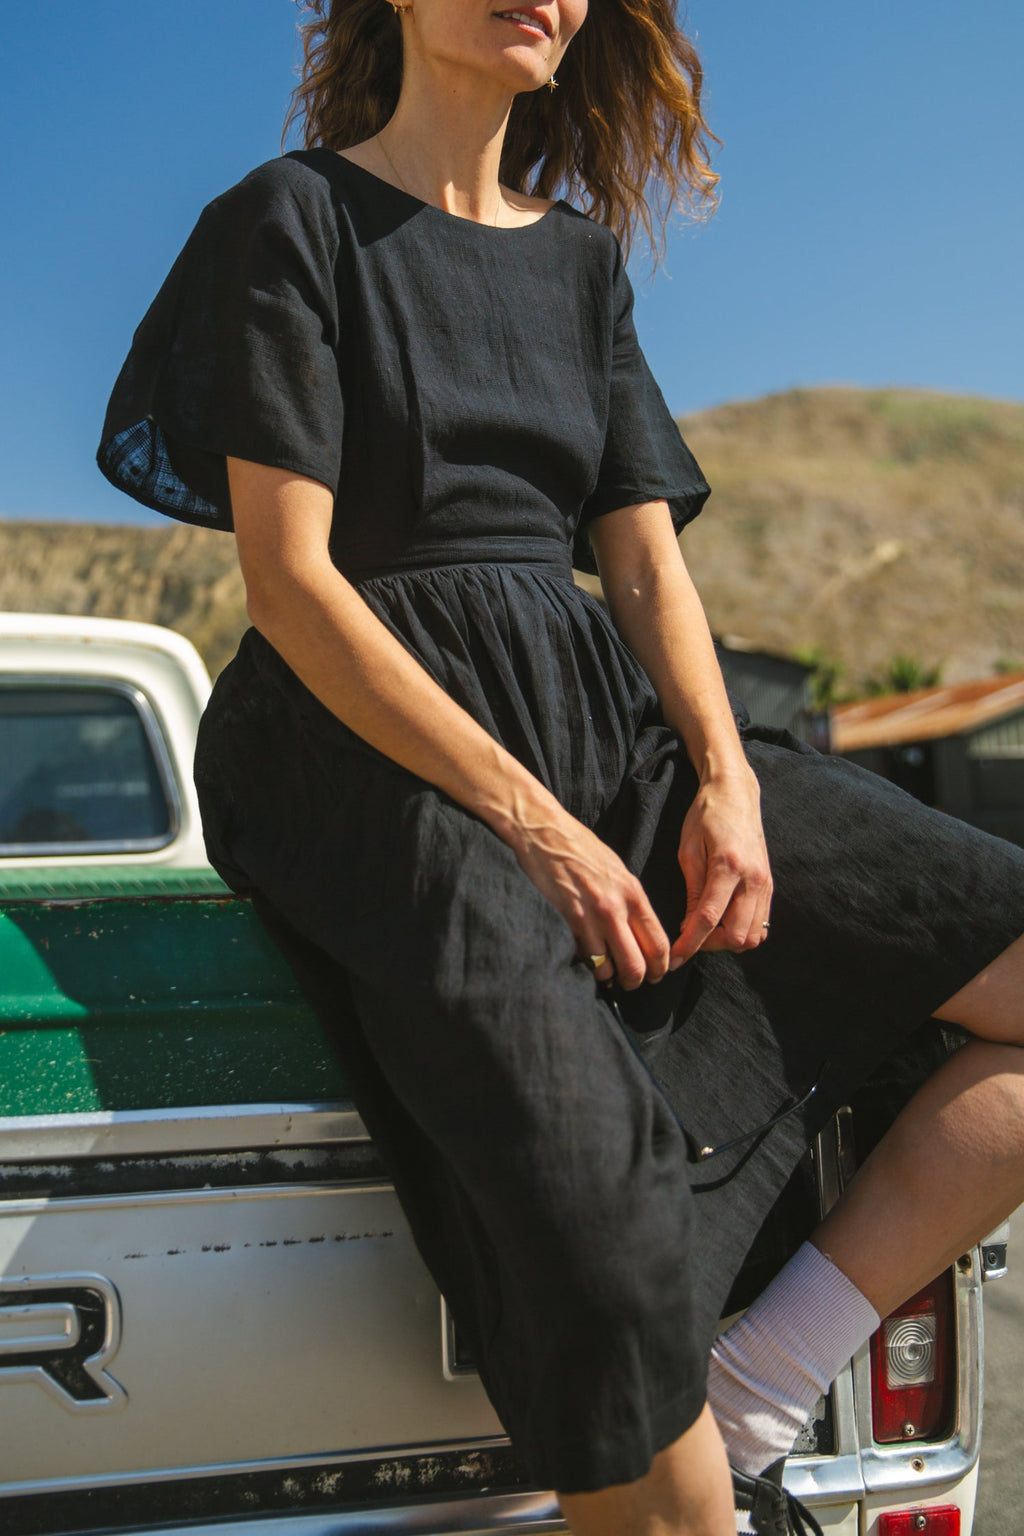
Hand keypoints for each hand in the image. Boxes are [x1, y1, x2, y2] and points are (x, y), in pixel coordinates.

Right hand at [510, 811, 669, 989]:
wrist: (545, 832)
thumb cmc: (580, 848)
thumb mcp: (616, 870)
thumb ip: (630, 900)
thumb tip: (639, 930)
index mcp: (634, 893)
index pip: (659, 943)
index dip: (661, 968)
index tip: (656, 975)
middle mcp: (617, 907)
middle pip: (638, 964)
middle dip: (636, 981)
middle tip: (630, 984)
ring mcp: (593, 915)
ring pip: (609, 968)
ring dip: (608, 976)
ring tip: (604, 973)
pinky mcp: (569, 919)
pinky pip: (585, 957)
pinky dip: (587, 965)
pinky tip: (585, 960)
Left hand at [671, 767, 772, 966]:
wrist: (736, 793)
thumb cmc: (706, 815)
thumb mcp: (688, 850)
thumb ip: (693, 890)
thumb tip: (689, 925)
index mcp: (728, 866)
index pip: (709, 919)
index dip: (690, 944)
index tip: (674, 959)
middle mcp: (753, 878)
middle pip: (736, 936)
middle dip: (711, 945)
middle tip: (689, 936)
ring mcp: (765, 882)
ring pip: (753, 936)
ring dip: (728, 941)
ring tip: (706, 930)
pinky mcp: (770, 884)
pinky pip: (761, 924)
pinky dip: (742, 931)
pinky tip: (723, 922)